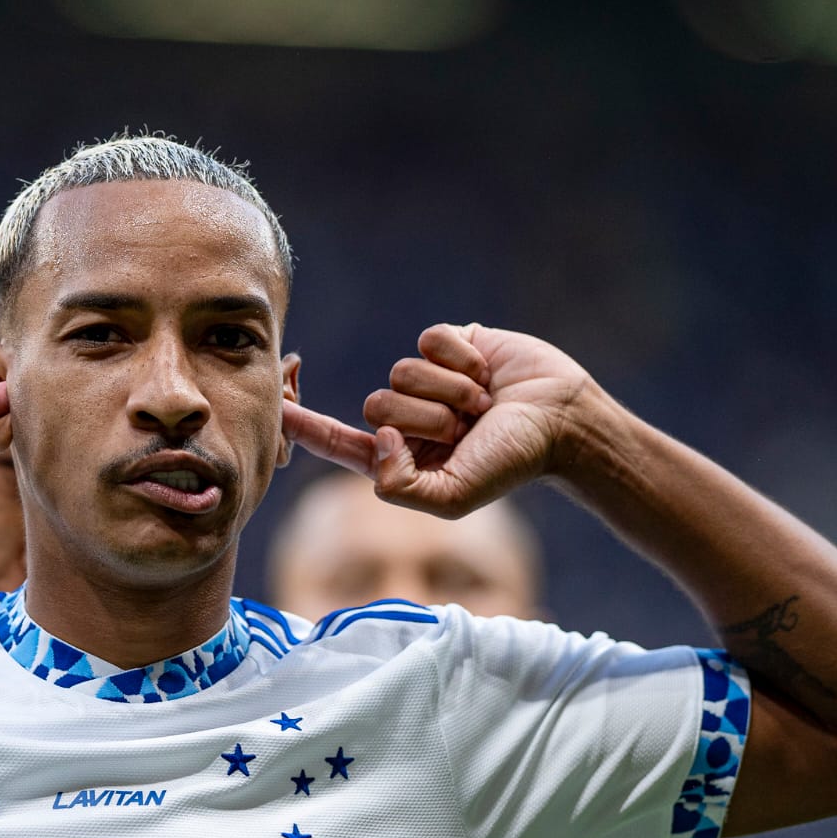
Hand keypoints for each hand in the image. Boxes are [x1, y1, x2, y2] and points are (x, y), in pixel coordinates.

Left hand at [283, 323, 598, 517]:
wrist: (565, 420)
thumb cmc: (513, 462)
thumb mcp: (454, 496)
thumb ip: (401, 487)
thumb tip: (375, 442)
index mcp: (399, 457)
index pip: (337, 441)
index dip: (302, 426)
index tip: (272, 409)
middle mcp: (407, 418)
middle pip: (377, 406)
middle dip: (427, 419)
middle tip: (467, 429)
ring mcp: (427, 380)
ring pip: (403, 373)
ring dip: (450, 392)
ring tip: (483, 405)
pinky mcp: (449, 344)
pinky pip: (430, 340)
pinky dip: (462, 359)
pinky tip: (488, 372)